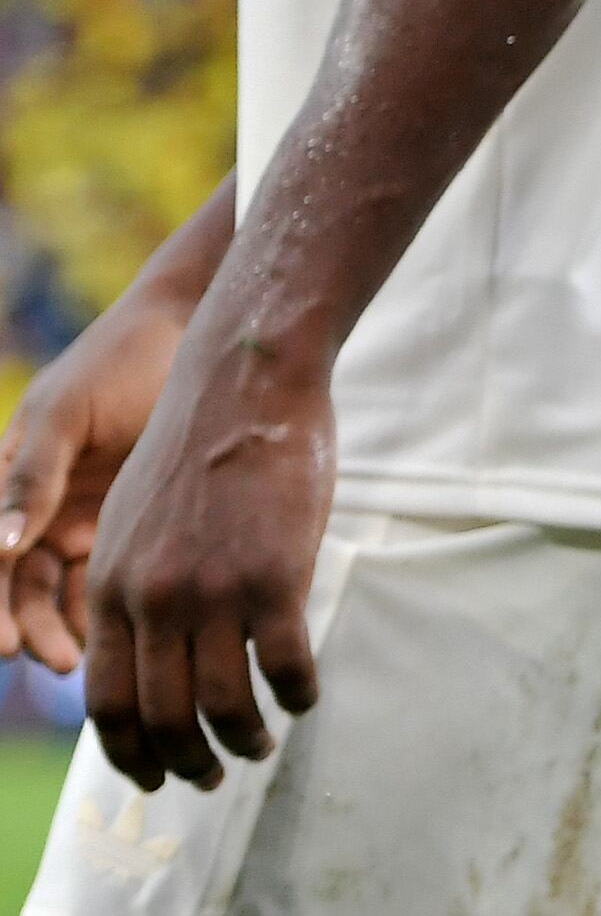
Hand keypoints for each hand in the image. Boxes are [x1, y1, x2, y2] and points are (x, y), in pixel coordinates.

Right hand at [0, 290, 191, 675]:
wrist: (186, 336)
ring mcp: (77, 520)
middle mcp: (35, 511)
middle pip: (16, 588)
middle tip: (53, 660)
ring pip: (56, 594)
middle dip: (26, 628)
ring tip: (82, 658)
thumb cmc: (115, 364)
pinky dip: (105, 612)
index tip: (4, 645)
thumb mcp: (65, 414)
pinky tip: (123, 635)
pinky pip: (104, 582)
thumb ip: (33, 476)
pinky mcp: (123, 526)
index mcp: (7, 482)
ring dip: (63, 629)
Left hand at [81, 344, 329, 787]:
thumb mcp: (135, 523)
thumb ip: (132, 588)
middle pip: (162, 717)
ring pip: (223, 704)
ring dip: (246, 740)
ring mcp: (211, 591)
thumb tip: (149, 652)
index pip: (106, 704)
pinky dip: (297, 694)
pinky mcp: (274, 577)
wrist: (246, 384)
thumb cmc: (199, 447)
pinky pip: (284, 666)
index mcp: (108, 589)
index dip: (129, 754)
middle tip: (215, 776)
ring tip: (265, 745)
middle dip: (187, 763)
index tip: (154, 776)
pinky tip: (307, 695)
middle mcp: (150, 600)